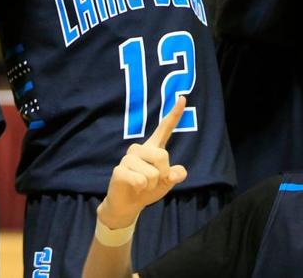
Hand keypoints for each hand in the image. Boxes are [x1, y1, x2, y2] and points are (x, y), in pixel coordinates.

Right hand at [97, 97, 189, 229]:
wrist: (127, 205)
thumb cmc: (148, 189)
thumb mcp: (166, 184)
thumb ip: (174, 176)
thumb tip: (179, 172)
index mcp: (153, 148)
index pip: (165, 128)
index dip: (174, 114)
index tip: (183, 98)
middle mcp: (140, 148)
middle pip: (163, 155)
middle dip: (162, 174)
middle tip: (152, 181)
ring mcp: (128, 158)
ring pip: (153, 172)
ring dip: (151, 184)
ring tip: (141, 185)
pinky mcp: (119, 170)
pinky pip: (140, 180)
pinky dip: (140, 188)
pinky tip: (133, 187)